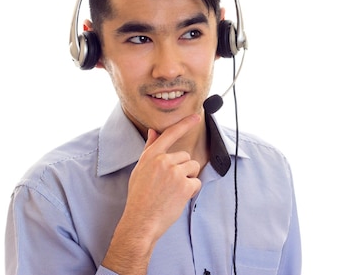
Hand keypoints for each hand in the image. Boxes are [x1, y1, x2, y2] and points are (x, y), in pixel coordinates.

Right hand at [102, 114, 202, 273]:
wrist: (141, 219)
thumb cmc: (139, 196)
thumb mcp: (140, 169)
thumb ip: (150, 149)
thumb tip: (154, 132)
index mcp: (151, 156)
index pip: (170, 134)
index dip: (184, 123)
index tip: (196, 116)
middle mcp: (163, 160)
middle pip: (185, 156)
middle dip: (183, 169)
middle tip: (170, 184)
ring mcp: (174, 172)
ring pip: (193, 167)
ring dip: (188, 178)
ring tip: (174, 191)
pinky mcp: (184, 184)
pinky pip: (196, 182)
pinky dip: (191, 191)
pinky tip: (178, 198)